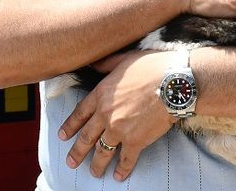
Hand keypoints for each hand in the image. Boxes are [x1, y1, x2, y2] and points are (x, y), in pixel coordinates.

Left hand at [58, 51, 174, 181]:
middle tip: (71, 162)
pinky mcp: (135, 141)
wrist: (173, 84)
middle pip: (86, 137)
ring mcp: (119, 129)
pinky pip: (125, 159)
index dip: (70, 126)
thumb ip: (106, 64)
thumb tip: (93, 62)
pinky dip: (122, 169)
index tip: (62, 136)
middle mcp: (106, 114)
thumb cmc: (152, 67)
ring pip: (102, 151)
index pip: (80, 114)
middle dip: (77, 152)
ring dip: (96, 164)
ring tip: (94, 173)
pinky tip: (119, 176)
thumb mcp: (124, 59)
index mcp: (101, 94)